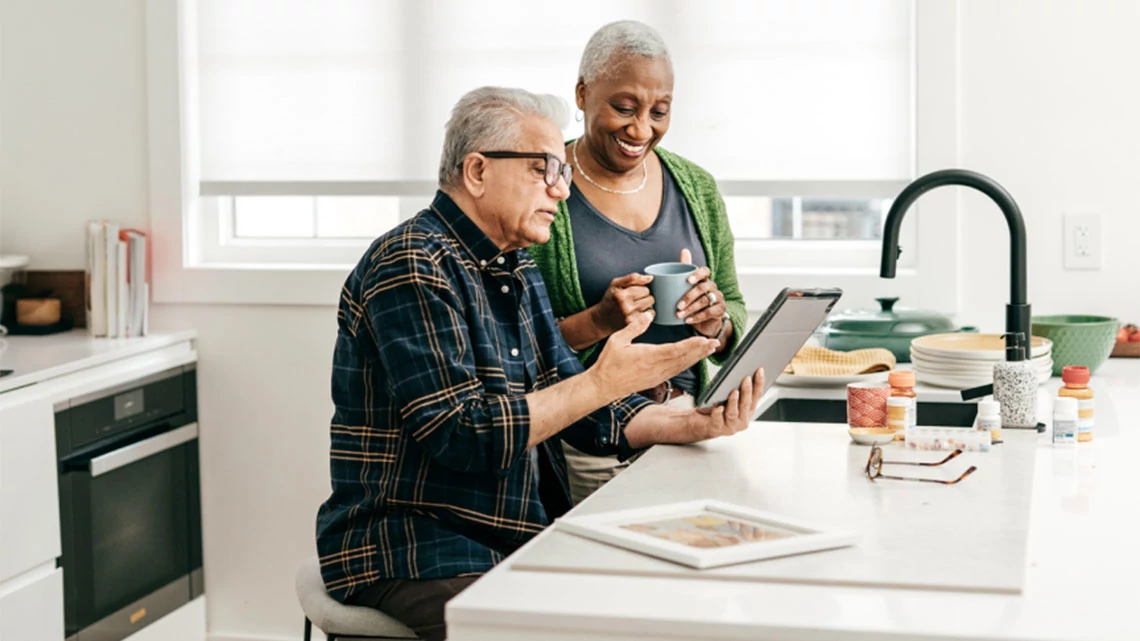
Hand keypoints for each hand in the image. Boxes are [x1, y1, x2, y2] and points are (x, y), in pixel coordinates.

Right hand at [589, 312, 718, 398]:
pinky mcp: (656, 380)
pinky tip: (693, 359)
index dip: (692, 345)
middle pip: (684, 358)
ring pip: (682, 365)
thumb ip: (635, 326)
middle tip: (715, 343)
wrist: (603, 386)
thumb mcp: (618, 340)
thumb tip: (648, 314)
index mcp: (649, 356)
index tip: (704, 340)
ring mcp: (657, 376)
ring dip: (697, 357)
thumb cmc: (609, 363)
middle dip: (701, 350)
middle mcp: (657, 368)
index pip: (675, 350)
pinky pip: (676, 371)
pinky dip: (687, 363)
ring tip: (709, 349)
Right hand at [591, 272, 654, 334]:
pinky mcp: (634, 325)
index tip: (633, 292)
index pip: (645, 289)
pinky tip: (636, 314)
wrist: (602, 319)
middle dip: (644, 298)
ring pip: (651, 307)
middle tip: (633, 300)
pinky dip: (646, 315)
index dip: (641, 289)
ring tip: (634, 307)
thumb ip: (632, 278)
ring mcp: (630, 318)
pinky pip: (650, 316)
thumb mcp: (616, 284)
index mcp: (621, 296)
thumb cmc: (610, 299)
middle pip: (650, 298)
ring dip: (645, 306)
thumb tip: (650, 278)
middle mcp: (625, 307)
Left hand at [675, 248, 725, 336]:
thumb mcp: (687, 288)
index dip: (697, 274)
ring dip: (690, 309)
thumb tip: (684, 250)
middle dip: (688, 297)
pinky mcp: (720, 310)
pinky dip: (697, 317)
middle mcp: (713, 287)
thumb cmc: (695, 302)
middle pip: (702, 288)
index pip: (705, 271)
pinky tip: (688, 320)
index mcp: (704, 279)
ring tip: (679, 315)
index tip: (687, 280)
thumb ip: (684, 270)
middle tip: (678, 305)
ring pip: (704, 301)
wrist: (707, 321)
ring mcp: (718, 298)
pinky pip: (709, 312)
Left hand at [680, 368, 764, 442]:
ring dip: (734, 402)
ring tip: (734, 392)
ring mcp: (730, 426)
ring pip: (733, 413)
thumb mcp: (729, 399)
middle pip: (746, 404)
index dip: (759, 383)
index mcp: (748, 411)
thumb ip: (738, 390)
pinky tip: (718, 407)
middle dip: (747, 391)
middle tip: (746, 379)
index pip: (756, 395)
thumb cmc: (716, 410)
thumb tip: (741, 372)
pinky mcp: (717, 429)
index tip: (759, 371)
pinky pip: (717, 420)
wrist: (701, 425)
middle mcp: (742, 419)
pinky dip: (718, 413)